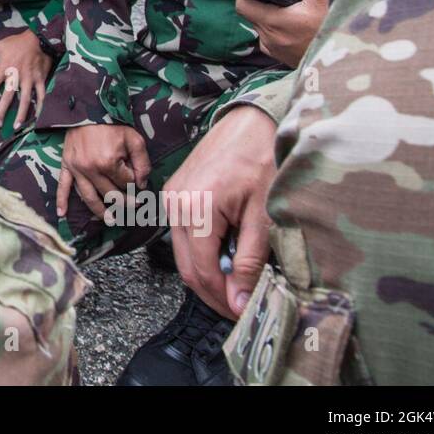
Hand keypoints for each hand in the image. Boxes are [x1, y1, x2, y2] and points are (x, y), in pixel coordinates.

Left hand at [0, 31, 51, 130]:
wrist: (38, 37)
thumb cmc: (16, 42)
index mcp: (4, 68)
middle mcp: (17, 76)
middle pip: (8, 96)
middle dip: (2, 111)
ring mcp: (30, 78)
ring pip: (25, 99)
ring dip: (21, 114)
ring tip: (17, 127)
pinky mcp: (40, 79)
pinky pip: (41, 94)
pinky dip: (41, 106)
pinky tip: (38, 117)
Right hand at [57, 123, 150, 218]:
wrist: (88, 108)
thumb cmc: (113, 124)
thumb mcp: (134, 139)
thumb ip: (142, 162)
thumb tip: (142, 184)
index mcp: (108, 162)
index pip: (126, 183)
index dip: (135, 184)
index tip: (139, 182)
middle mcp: (91, 169)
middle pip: (110, 194)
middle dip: (124, 202)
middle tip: (134, 206)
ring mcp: (77, 169)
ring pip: (89, 197)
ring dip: (100, 211)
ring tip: (110, 220)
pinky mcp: (67, 165)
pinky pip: (62, 186)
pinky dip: (61, 200)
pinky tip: (61, 214)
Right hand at [163, 104, 277, 318]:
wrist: (250, 121)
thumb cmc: (262, 159)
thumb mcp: (264, 216)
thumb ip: (251, 261)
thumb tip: (240, 300)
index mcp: (196, 208)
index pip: (203, 270)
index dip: (223, 298)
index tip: (243, 312)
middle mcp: (174, 204)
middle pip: (186, 267)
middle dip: (213, 291)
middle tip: (240, 305)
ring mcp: (170, 197)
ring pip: (182, 253)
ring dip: (208, 272)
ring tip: (238, 279)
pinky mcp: (174, 193)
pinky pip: (182, 234)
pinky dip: (202, 250)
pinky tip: (226, 252)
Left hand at [235, 0, 329, 67]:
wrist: (345, 59)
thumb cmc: (334, 27)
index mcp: (274, 22)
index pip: (243, 5)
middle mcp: (269, 38)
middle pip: (254, 12)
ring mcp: (274, 49)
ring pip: (263, 24)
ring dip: (274, 10)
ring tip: (297, 5)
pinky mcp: (281, 56)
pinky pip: (271, 36)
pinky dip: (279, 25)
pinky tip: (297, 21)